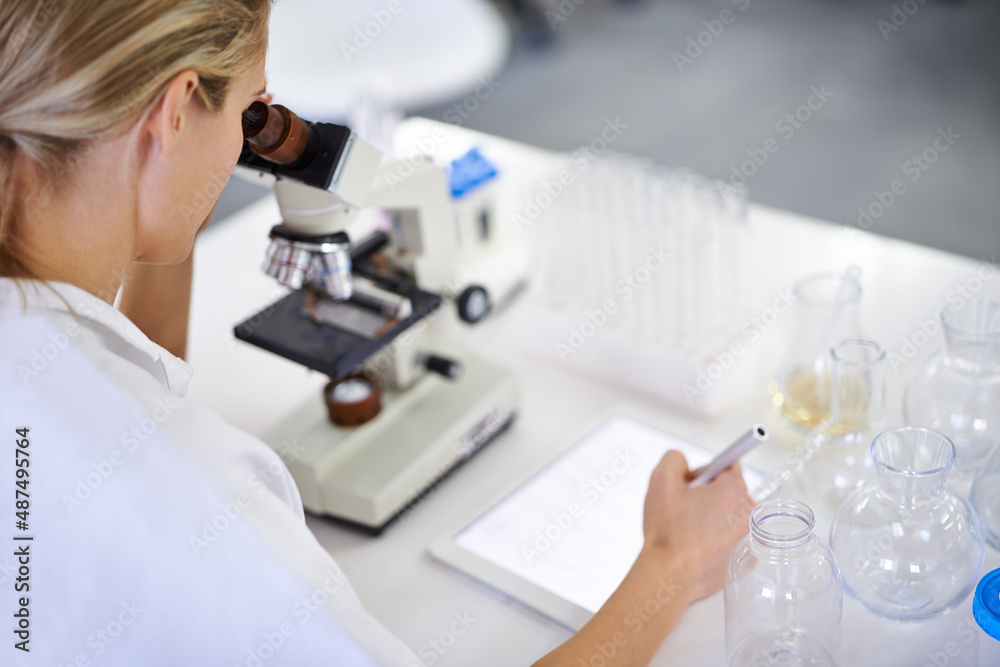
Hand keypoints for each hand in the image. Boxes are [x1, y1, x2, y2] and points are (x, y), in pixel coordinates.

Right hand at [640, 449, 752, 603]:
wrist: (669, 575)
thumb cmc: (666, 532)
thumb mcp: (660, 480)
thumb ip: (674, 458)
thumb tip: (684, 463)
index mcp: (734, 490)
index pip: (728, 466)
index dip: (706, 471)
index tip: (693, 482)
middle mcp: (749, 513)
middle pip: (731, 492)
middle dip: (709, 495)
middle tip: (686, 509)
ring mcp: (750, 538)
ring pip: (732, 516)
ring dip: (715, 517)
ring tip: (690, 530)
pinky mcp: (747, 559)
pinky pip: (734, 539)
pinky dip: (720, 539)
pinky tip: (699, 546)